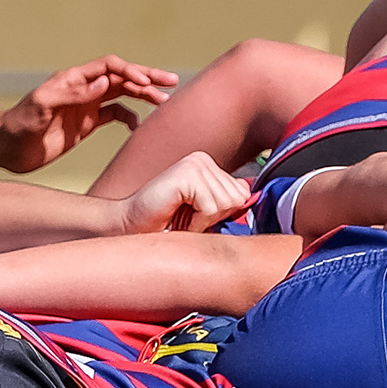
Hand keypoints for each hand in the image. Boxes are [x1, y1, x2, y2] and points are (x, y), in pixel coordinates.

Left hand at [0, 55, 177, 170]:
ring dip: (143, 97)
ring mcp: (87, 107)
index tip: (146, 84)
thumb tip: (105, 83)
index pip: (110, 68)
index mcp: (74, 79)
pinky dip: (130, 118)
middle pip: (122, 78)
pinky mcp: (86, 125)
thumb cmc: (20, 123)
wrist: (8, 146)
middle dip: (147, 78)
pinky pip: (115, 116)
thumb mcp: (43, 105)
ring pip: (123, 96)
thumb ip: (74, 93)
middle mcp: (84, 89)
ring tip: (164, 103)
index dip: (130, 72)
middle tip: (171, 82)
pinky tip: (139, 126)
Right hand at [115, 152, 251, 234]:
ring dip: (204, 221)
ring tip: (183, 218)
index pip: (243, 194)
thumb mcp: (206, 215)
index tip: (199, 217)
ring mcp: (195, 163)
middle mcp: (204, 159)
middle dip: (214, 218)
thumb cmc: (166, 225)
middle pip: (237, 199)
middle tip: (188, 218)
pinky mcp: (186, 173)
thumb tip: (256, 196)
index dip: (224, 214)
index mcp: (210, 166)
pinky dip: (197, 222)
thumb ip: (229, 204)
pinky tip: (178, 216)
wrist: (130, 228)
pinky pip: (211, 207)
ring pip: (226, 204)